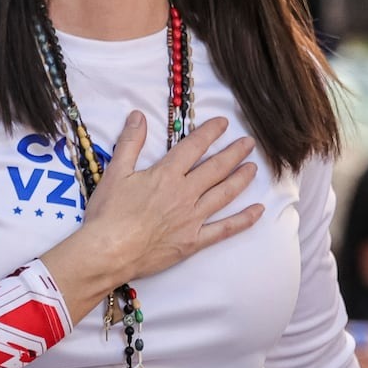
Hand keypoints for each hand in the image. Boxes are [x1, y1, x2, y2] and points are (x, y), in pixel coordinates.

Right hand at [40, 113, 263, 309]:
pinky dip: (243, 220)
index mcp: (167, 174)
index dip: (210, 132)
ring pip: (224, 194)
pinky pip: (224, 229)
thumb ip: (130, 142)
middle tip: (249, 143)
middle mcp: (185, 193)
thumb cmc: (109, 213)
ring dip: (241, 179)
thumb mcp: (115, 172)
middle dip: (234, 153)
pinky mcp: (194, 242)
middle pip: (216, 168)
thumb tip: (138, 116)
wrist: (109, 252)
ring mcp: (192, 218)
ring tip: (253, 168)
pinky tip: (258, 211)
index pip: (194, 147)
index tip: (224, 123)